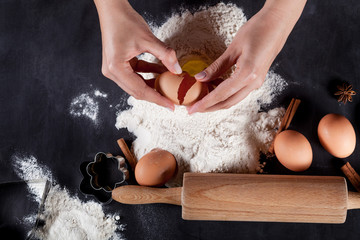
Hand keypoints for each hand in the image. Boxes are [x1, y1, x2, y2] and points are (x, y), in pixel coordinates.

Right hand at [94, 0, 181, 109]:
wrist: (112, 9)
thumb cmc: (125, 21)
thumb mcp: (148, 39)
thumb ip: (165, 55)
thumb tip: (177, 70)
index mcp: (116, 69)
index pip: (140, 90)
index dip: (158, 99)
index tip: (171, 106)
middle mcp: (112, 72)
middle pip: (137, 91)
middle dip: (156, 95)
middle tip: (173, 99)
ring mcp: (113, 69)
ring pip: (137, 84)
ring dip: (153, 85)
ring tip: (169, 87)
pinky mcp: (118, 64)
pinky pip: (135, 74)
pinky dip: (147, 74)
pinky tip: (160, 72)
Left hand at [188, 0, 305, 112]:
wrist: (278, 23)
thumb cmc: (258, 30)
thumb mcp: (233, 48)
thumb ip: (216, 67)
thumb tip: (200, 78)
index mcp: (247, 74)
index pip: (221, 94)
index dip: (205, 103)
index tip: (193, 109)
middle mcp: (254, 82)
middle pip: (227, 102)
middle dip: (209, 107)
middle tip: (193, 108)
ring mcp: (257, 82)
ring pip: (233, 99)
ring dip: (217, 102)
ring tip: (201, 99)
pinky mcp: (257, 79)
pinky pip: (239, 92)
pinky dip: (225, 94)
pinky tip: (214, 88)